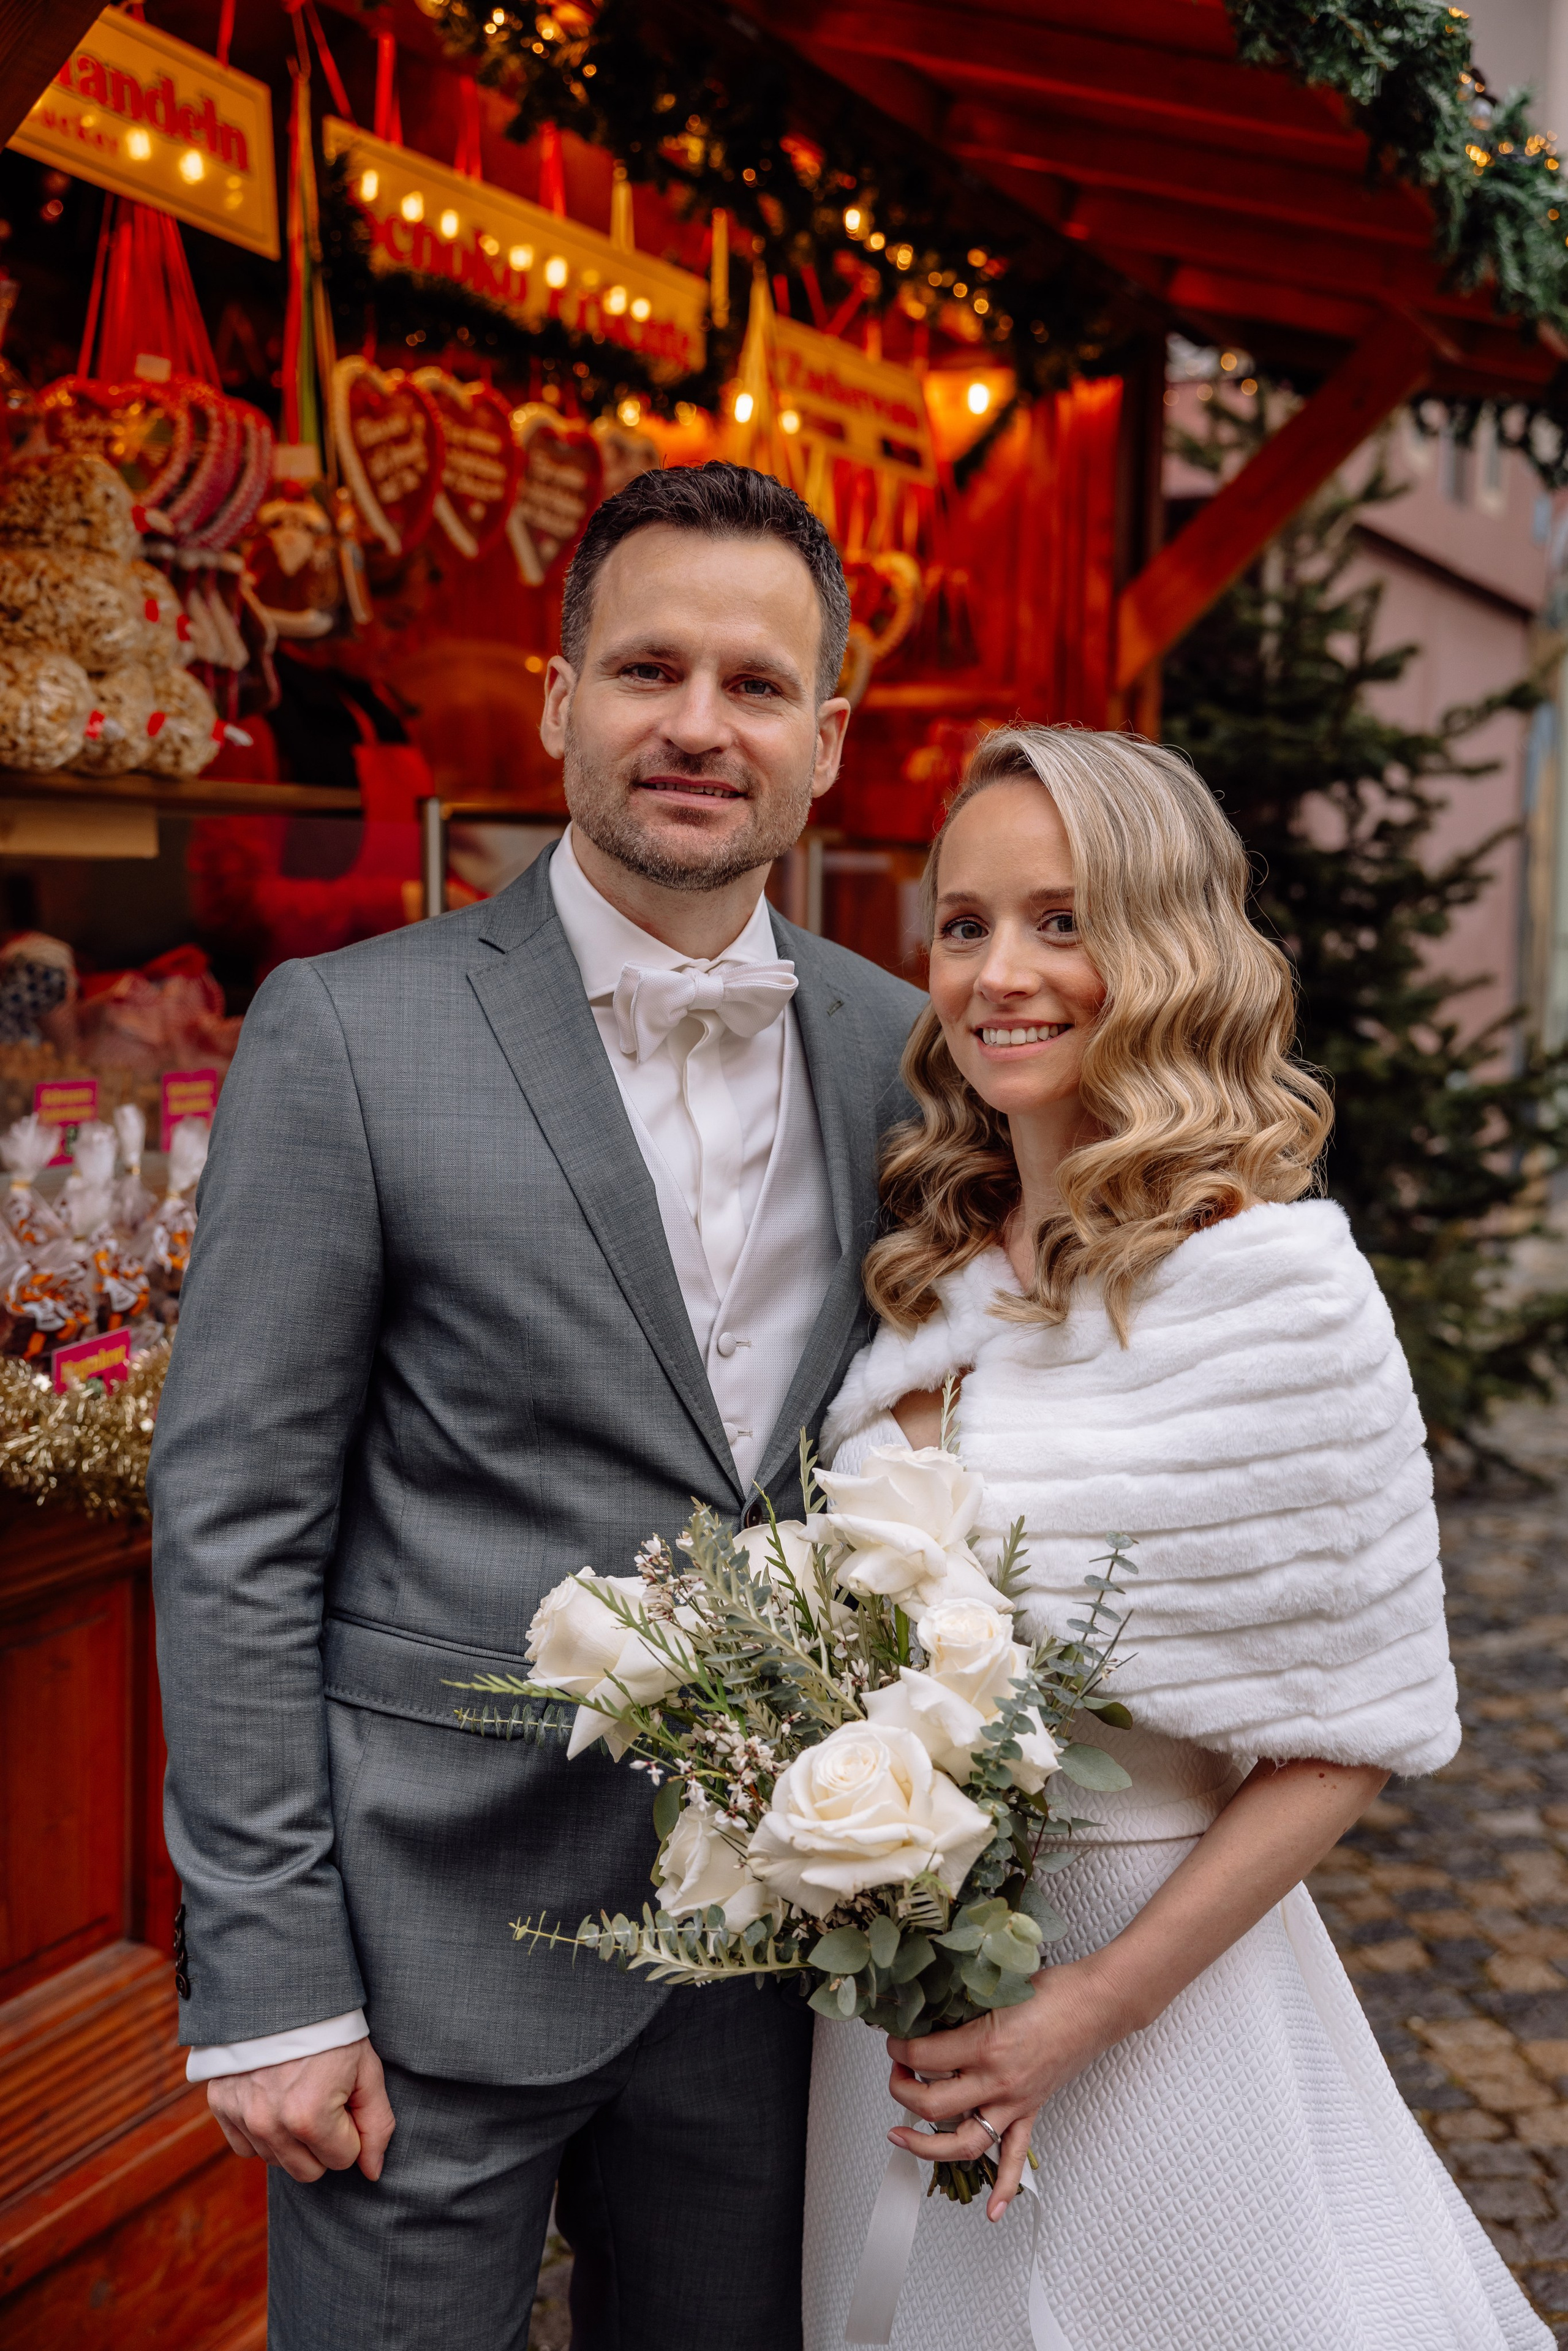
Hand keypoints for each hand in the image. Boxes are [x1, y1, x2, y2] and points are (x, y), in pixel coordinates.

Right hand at [207, 2039, 395, 2183]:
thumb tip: (373, 2172)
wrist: (281, 1989)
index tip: (345, 2097)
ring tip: (299, 2094)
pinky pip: (246, 2147)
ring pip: (277, 2161)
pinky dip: (262, 2132)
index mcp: (311, 2117)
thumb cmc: (332, 2030)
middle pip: (309, 2171)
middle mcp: (270, 2124)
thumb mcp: (366, 2069)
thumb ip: (377, 2124)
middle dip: (324, 2144)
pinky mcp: (221, 2107)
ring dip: (292, 2140)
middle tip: (326, 2100)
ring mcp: (242, 2117)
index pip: (344, 2159)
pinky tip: (273, 2099)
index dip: (351, 2130)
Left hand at [886, 1960, 1122, 2220]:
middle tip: (896, 2071)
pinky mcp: (1031, 2110)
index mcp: (985, 2046)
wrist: (1096, 2004)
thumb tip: (926, 2015)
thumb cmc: (1051, 1990)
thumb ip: (962, 2009)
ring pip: (965, 2142)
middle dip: (901, 2089)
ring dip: (927, 2145)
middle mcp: (998, 2082)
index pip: (923, 2057)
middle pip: (933, 2104)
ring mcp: (1015, 2102)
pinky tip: (993, 2212)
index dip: (900, 2048)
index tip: (894, 2040)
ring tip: (901, 2136)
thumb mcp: (995, 1991)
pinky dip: (1004, 2186)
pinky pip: (1015, 2156)